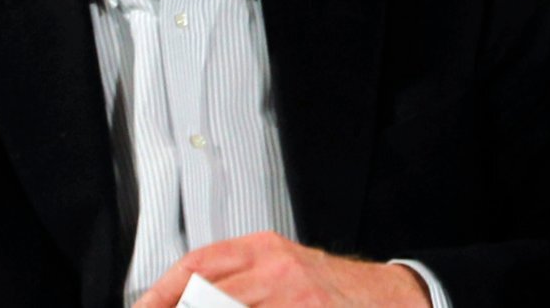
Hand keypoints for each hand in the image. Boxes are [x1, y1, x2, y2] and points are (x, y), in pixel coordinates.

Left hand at [133, 231, 429, 306]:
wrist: (389, 298)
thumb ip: (236, 278)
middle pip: (205, 296)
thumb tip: (179, 298)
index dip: (160, 292)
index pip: (198, 264)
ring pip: (225, 307)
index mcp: (264, 248)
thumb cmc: (330, 287)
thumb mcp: (281, 268)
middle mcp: (278, 269)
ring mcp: (296, 297)